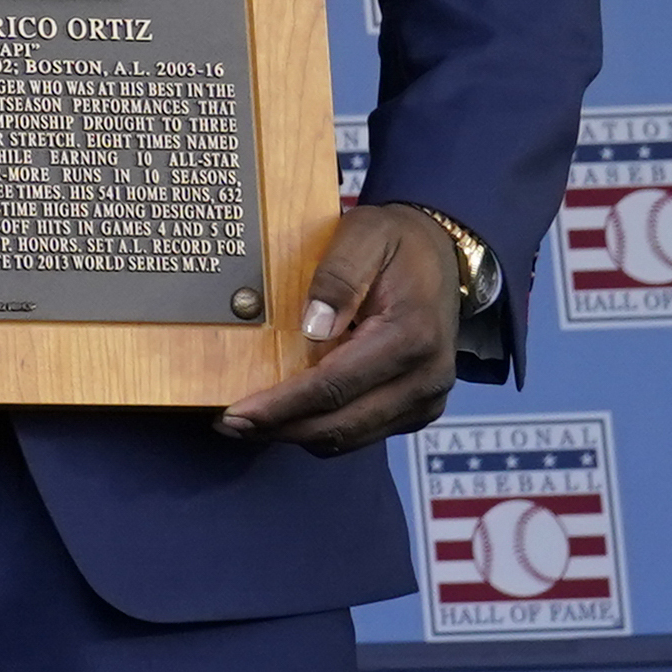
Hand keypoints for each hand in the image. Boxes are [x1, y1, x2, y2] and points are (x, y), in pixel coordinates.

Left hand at [215, 205, 463, 454]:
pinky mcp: (416, 409)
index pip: (335, 385)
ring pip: (351, 437)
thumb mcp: (364, 235)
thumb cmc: (397, 242)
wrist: (443, 256)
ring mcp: (424, 399)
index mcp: (411, 336)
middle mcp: (426, 378)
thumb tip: (312, 326)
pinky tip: (286, 415)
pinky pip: (362, 431)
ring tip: (247, 423)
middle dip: (280, 429)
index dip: (283, 406)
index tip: (237, 414)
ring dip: (296, 434)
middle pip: (341, 423)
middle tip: (228, 424)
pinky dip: (321, 429)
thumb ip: (338, 275)